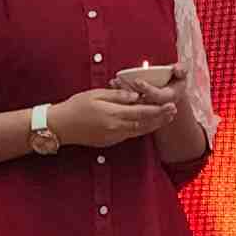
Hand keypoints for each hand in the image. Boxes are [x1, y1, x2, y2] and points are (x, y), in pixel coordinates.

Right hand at [46, 87, 174, 147]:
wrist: (60, 126)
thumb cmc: (76, 106)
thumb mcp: (96, 95)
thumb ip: (118, 96)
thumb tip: (136, 96)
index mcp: (114, 115)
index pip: (142, 113)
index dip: (159, 110)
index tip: (170, 105)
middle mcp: (116, 128)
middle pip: (145, 124)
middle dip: (161, 118)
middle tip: (174, 112)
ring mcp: (114, 137)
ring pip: (139, 131)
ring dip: (154, 125)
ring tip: (165, 118)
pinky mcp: (110, 141)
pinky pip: (130, 134)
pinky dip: (141, 128)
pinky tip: (147, 123)